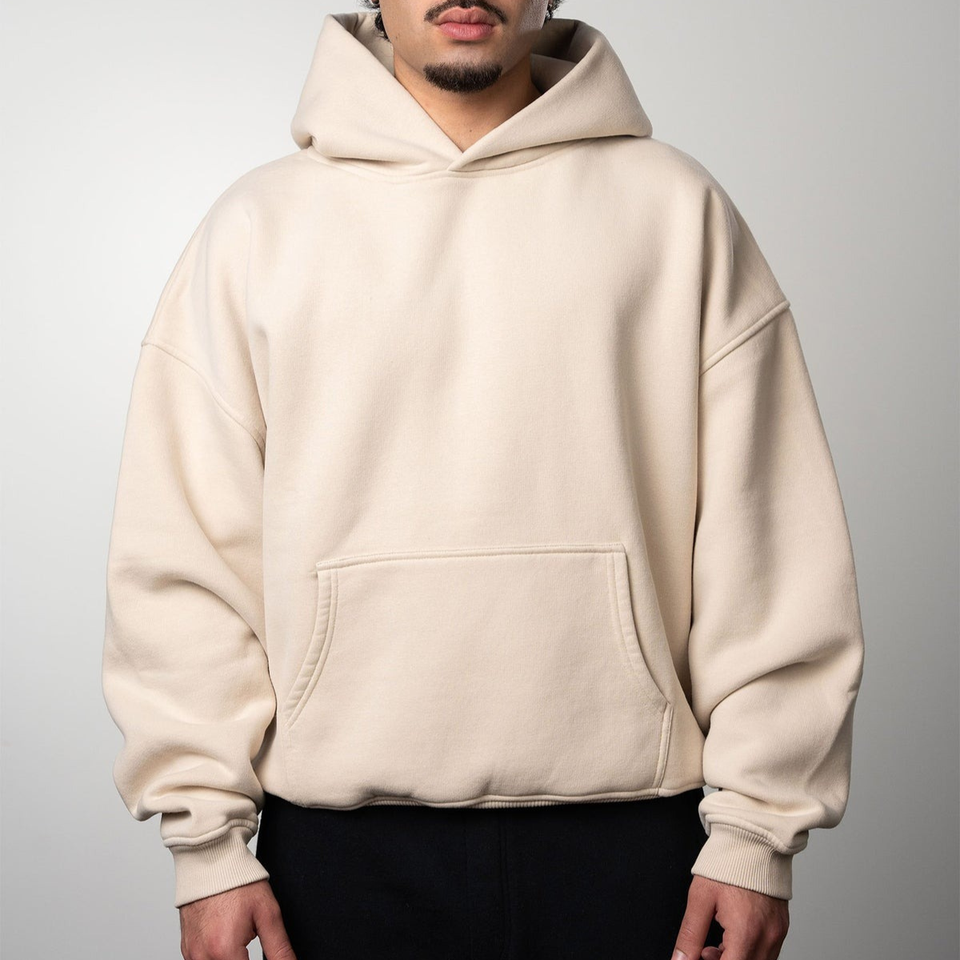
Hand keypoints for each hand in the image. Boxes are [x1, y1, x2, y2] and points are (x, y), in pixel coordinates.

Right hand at [179, 879, 296, 959]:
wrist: (211, 861)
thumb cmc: (238, 883)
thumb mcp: (268, 914)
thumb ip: (279, 949)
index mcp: (224, 950)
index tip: (270, 956)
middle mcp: (202, 957)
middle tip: (251, 938)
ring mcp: (191, 954)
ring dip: (232, 959)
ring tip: (240, 940)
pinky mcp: (187, 949)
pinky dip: (217, 957)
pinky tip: (228, 942)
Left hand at [670, 874, 788, 959]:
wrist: (753, 840)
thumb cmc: (727, 864)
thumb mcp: (700, 899)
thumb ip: (690, 936)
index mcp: (746, 932)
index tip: (699, 956)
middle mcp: (767, 937)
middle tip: (704, 951)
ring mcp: (777, 933)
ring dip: (736, 959)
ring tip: (716, 943)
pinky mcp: (781, 927)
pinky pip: (766, 952)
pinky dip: (748, 952)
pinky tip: (732, 937)